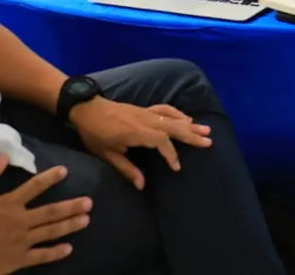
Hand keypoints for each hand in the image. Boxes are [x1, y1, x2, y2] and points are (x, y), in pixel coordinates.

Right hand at [0, 157, 91, 274]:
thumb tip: (4, 156)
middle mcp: (20, 221)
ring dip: (70, 225)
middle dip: (71, 206)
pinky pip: (41, 256)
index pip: (34, 187)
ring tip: (86, 220)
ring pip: (50, 232)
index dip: (50, 178)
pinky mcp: (18, 259)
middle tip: (89, 202)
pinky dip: (55, 253)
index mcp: (9, 204)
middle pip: (51, 212)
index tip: (65, 171)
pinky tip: (69, 248)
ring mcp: (21, 242)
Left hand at [71, 98, 211, 189]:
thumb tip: (142, 185)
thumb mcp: (106, 154)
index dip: (171, 154)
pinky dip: (177, 113)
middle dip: (191, 134)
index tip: (176, 167)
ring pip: (172, 117)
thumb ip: (126, 169)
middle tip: (208, 141)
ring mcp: (145, 112)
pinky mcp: (143, 109)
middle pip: (173, 126)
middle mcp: (144, 120)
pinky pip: (165, 109)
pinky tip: (186, 118)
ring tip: (205, 129)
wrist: (85, 108)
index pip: (161, 142)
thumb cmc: (94, 133)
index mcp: (136, 132)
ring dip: (189, 123)